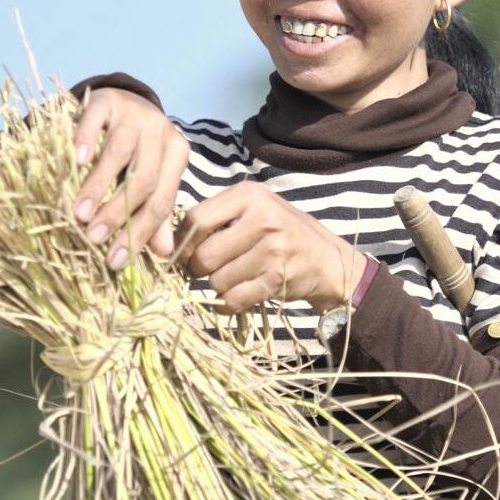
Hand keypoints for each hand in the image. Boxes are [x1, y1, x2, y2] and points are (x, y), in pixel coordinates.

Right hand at [71, 88, 189, 264]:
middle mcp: (161, 132)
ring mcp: (135, 113)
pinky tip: (77, 160)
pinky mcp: (108, 100)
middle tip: (94, 237)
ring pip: (120, 154)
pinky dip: (87, 140)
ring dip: (98, 187)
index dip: (140, 232)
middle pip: (144, 179)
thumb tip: (164, 254)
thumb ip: (156, 212)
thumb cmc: (137, 148)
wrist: (121, 100)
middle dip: (118, 213)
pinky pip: (96, 120)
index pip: (162, 200)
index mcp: (177, 155)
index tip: (114, 259)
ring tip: (80, 213)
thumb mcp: (151, 178)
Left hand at [172, 181, 367, 313]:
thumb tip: (170, 242)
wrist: (328, 260)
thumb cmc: (282, 233)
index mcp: (250, 195)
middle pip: (203, 254)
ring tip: (234, 278)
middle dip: (198, 270)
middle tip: (207, 270)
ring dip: (218, 287)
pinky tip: (236, 297)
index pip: (196, 220)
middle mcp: (262, 217)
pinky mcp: (278, 278)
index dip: (181, 243)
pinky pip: (234, 299)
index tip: (183, 254)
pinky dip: (228, 304)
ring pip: (217, 280)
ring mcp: (273, 249)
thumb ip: (217, 218)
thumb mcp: (254, 210)